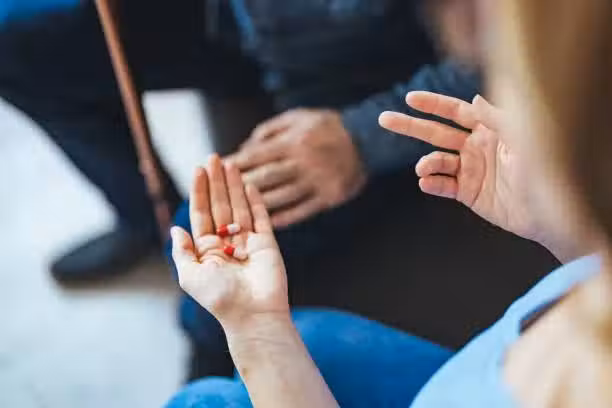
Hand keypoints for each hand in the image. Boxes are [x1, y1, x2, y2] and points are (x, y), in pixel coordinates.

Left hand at [171, 155, 287, 328]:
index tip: (198, 170)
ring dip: (234, 186)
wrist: (252, 313)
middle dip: (217, 182)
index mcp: (207, 250)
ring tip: (230, 163)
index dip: (199, 192)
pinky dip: (256, 202)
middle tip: (214, 158)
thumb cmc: (219, 298)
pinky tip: (249, 185)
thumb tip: (175, 228)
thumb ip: (182, 251)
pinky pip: (261, 218)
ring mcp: (247, 242)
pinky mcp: (267, 243)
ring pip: (239, 207)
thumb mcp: (189, 276)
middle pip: (220, 205)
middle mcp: (227, 243)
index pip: (201, 214)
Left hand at [226, 109, 366, 227]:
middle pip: (265, 178)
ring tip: (238, 213)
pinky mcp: (328, 197)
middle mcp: (303, 162)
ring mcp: (316, 182)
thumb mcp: (298, 117)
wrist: (367, 139)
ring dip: (257, 206)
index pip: (257, 156)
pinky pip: (301, 211)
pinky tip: (268, 223)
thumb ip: (270, 130)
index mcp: (293, 142)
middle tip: (221, 196)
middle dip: (240, 187)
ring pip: (281, 197)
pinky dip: (284, 218)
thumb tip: (246, 147)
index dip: (236, 164)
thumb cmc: (327, 126)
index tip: (219, 171)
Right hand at [379, 92, 539, 241]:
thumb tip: (474, 98)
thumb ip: (496, 117)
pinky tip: (426, 182)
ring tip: (422, 168)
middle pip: (436, 133)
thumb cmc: (543, 168)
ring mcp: (471, 170)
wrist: (550, 210)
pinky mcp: (469, 193)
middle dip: (410, 126)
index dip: (433, 104)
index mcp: (489, 129)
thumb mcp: (521, 135)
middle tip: (384, 119)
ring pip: (437, 161)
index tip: (410, 98)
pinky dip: (431, 183)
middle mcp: (476, 147)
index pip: (456, 111)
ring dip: (426, 162)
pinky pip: (444, 186)